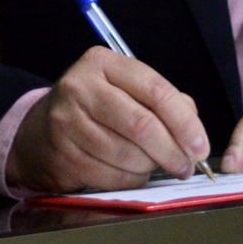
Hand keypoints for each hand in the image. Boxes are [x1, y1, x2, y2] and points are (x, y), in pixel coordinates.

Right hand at [5, 47, 210, 192]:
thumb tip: (194, 130)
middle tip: (186, 166)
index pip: (155, 90)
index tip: (200, 146)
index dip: (184, 122)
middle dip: (172, 151)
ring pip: (127, 154)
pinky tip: (131, 174)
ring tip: (155, 166)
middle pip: (141, 125)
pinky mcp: (62, 152)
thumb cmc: (96, 109)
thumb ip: (164, 102)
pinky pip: (110, 176)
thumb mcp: (126, 90)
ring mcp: (67, 120)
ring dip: (150, 168)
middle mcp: (80, 86)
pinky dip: (129, 180)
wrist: (42, 131)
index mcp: (102, 63)